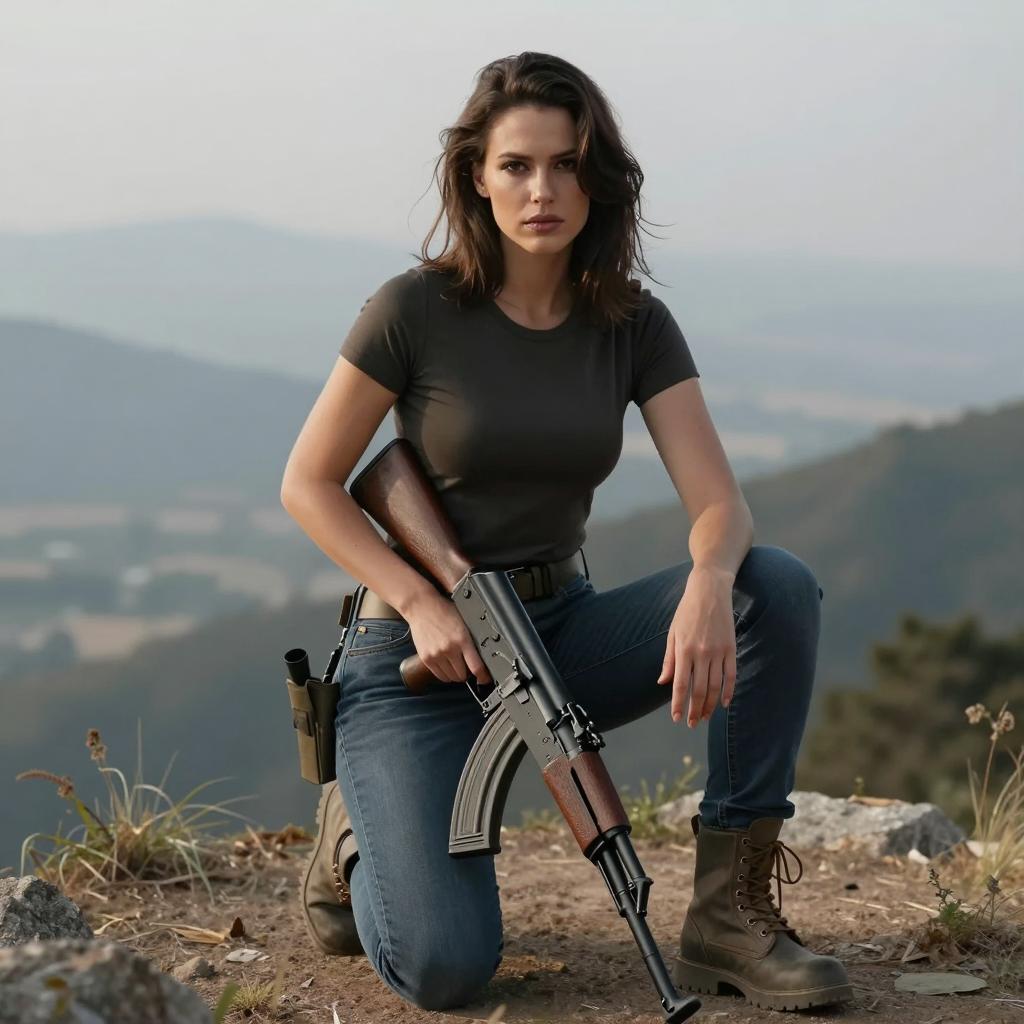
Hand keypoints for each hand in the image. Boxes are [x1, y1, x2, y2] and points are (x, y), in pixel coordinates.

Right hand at [402, 589, 493, 685]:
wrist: (421, 607)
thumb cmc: (444, 611)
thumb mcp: (464, 621)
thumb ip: (472, 638)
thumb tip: (483, 654)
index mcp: (462, 639)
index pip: (476, 667)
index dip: (483, 676)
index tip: (485, 678)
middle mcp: (449, 649)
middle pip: (463, 676)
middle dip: (467, 673)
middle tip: (467, 666)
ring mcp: (436, 655)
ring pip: (451, 678)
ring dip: (456, 674)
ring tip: (456, 664)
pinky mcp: (426, 658)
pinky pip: (439, 676)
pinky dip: (445, 674)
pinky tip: (447, 665)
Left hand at [656, 565, 736, 726]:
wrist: (710, 591)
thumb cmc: (687, 611)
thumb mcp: (673, 633)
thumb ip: (669, 659)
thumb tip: (663, 682)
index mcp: (683, 649)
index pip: (680, 684)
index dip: (678, 704)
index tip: (676, 718)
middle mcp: (701, 653)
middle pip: (699, 690)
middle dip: (695, 710)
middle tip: (691, 723)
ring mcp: (718, 651)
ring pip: (715, 686)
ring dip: (710, 705)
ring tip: (704, 717)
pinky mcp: (731, 648)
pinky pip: (731, 675)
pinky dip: (729, 692)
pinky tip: (724, 703)